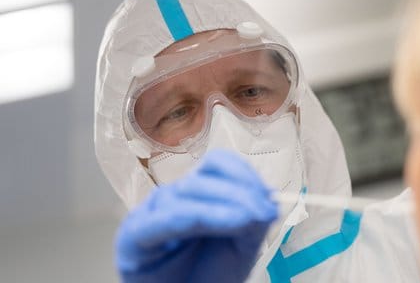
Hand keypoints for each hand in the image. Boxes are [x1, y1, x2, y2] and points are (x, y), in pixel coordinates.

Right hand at [116, 149, 277, 282]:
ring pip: (183, 196)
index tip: (269, 195)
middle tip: (265, 211)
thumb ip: (254, 222)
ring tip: (246, 222)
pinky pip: (159, 222)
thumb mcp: (241, 246)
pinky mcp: (133, 238)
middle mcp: (173, 198)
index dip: (243, 173)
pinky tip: (208, 222)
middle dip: (239, 192)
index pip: (217, 164)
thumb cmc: (207, 277)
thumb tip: (270, 201)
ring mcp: (150, 215)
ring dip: (219, 207)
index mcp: (198, 194)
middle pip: (202, 177)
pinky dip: (188, 218)